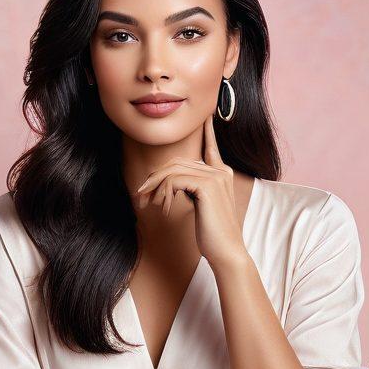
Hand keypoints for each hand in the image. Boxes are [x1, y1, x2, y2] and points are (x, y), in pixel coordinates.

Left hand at [135, 116, 249, 272]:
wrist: (227, 252)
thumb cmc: (213, 234)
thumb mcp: (202, 206)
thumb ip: (193, 188)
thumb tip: (171, 181)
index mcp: (222, 174)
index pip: (211, 146)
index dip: (208, 130)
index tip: (207, 115)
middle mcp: (221, 171)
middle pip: (178, 162)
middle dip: (156, 178)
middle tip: (141, 196)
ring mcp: (216, 177)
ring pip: (173, 170)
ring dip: (155, 187)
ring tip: (147, 203)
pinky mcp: (207, 187)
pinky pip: (174, 181)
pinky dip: (163, 193)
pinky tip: (165, 209)